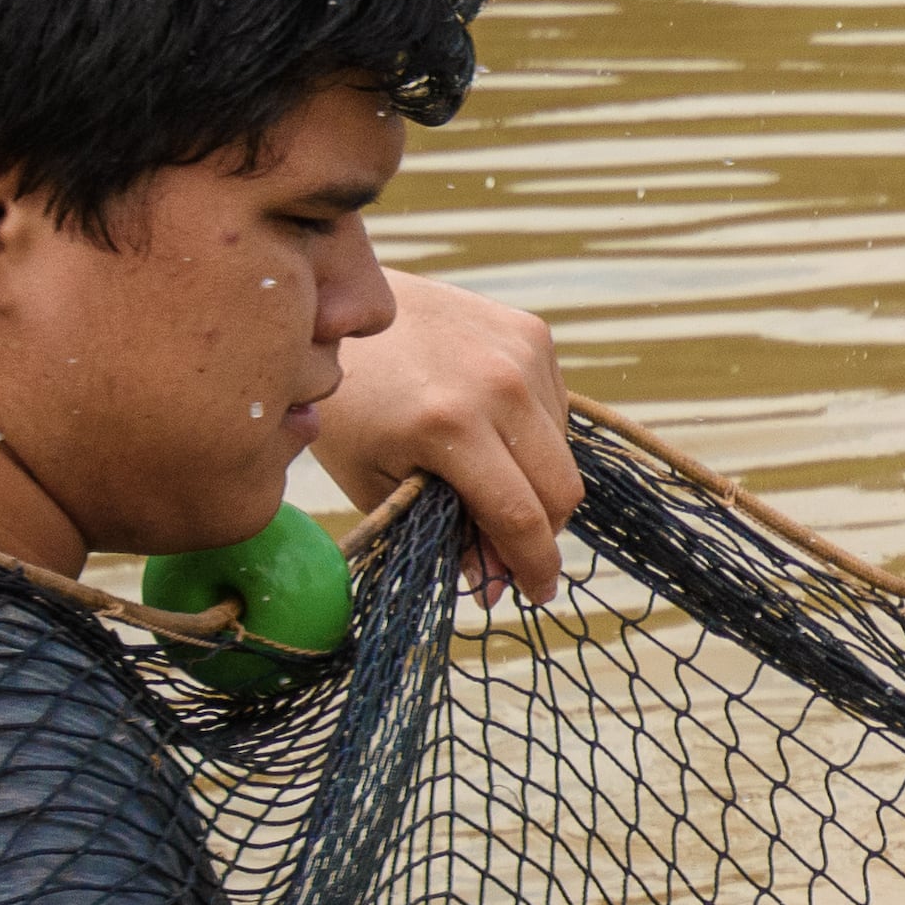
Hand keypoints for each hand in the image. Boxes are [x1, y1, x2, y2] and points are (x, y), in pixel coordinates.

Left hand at [311, 271, 581, 605]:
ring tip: (489, 481)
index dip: (533, 566)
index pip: (520, 517)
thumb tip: (493, 585)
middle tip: (516, 553)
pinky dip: (537, 437)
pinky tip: (493, 432)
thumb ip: (438, 533)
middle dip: (545, 533)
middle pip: (561, 488)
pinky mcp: (531, 333)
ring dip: (538, 482)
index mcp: (448, 427)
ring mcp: (521, 353)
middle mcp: (497, 385)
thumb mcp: (376, 482)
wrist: (341, 311)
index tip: (535, 593)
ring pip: (564, 452)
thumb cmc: (348, 406)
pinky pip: (558, 409)